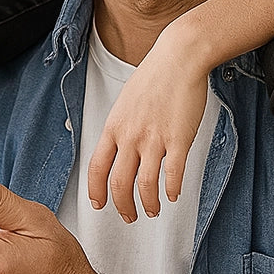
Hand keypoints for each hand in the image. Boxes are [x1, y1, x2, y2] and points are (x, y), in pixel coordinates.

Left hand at [87, 29, 209, 221]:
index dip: (95, 191)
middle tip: (129, 216)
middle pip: (119, 184)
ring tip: (154, 209)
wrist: (179, 57)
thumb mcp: (125, 100)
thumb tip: (119, 147)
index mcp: (114, 126)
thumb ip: (121, 126)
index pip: (96, 168)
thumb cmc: (155, 75)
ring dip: (149, 205)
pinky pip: (173, 175)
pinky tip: (173, 193)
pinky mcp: (178, 140)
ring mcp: (154, 139)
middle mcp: (131, 136)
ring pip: (145, 187)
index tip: (99, 203)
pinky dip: (172, 190)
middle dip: (123, 207)